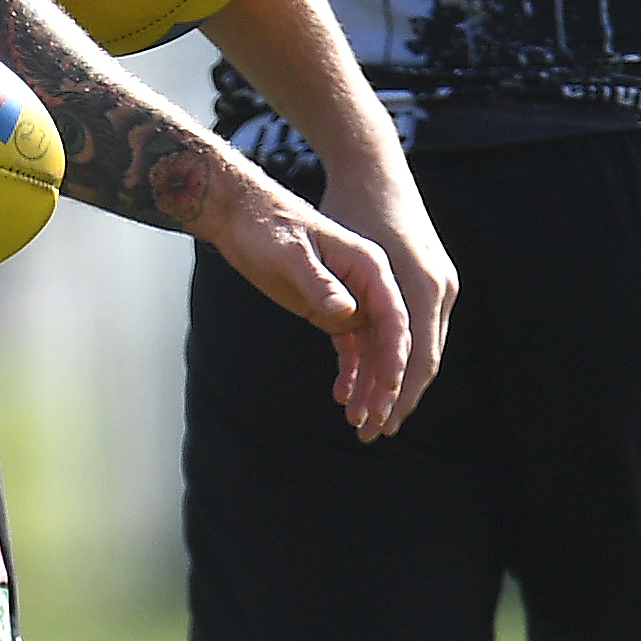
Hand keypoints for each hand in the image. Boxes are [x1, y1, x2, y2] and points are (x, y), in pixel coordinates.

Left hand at [201, 162, 413, 438]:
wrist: (244, 213)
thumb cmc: (266, 226)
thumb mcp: (289, 251)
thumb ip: (317, 280)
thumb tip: (347, 313)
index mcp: (372, 265)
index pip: (396, 317)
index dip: (396, 355)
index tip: (390, 390)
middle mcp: (374, 283)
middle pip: (395, 341)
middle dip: (390, 386)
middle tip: (379, 426)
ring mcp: (358, 298)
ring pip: (376, 350)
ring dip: (372, 386)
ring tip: (360, 426)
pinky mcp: (338, 308)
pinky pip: (355, 347)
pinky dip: (353, 373)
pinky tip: (343, 398)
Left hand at [318, 163, 455, 435]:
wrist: (370, 164)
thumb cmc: (350, 201)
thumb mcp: (333, 240)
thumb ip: (332, 280)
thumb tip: (343, 320)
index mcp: (421, 281)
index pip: (418, 353)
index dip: (399, 392)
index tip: (380, 423)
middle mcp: (436, 287)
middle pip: (422, 359)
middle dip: (395, 398)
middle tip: (371, 434)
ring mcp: (431, 286)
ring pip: (412, 350)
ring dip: (387, 383)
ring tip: (360, 416)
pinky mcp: (415, 286)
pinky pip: (402, 333)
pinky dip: (381, 358)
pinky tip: (352, 380)